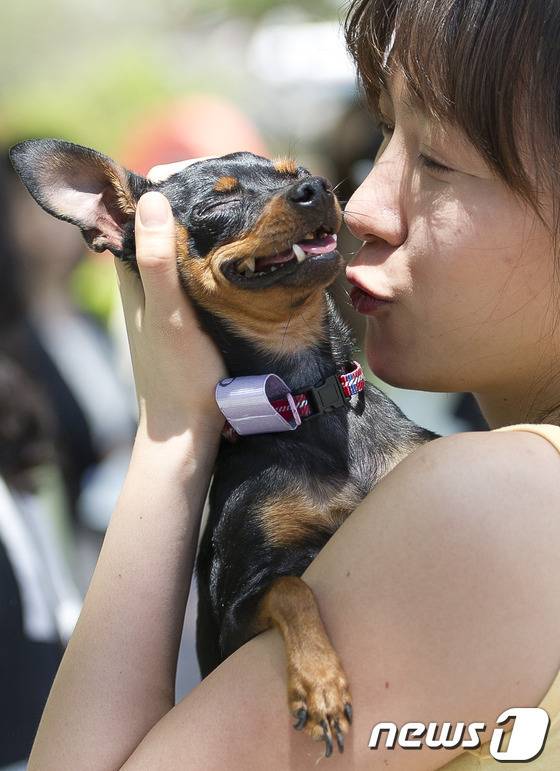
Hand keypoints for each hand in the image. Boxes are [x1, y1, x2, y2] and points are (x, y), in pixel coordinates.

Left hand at [115, 163, 227, 440]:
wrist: (187, 433)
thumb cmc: (177, 376)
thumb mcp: (169, 316)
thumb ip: (157, 262)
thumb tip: (152, 198)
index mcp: (133, 279)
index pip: (137, 219)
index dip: (161, 192)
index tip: (197, 172)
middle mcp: (148, 288)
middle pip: (165, 233)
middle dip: (192, 209)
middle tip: (233, 188)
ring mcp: (171, 305)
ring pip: (186, 255)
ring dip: (209, 235)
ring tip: (245, 214)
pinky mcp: (193, 320)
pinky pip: (203, 277)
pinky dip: (219, 262)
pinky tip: (246, 258)